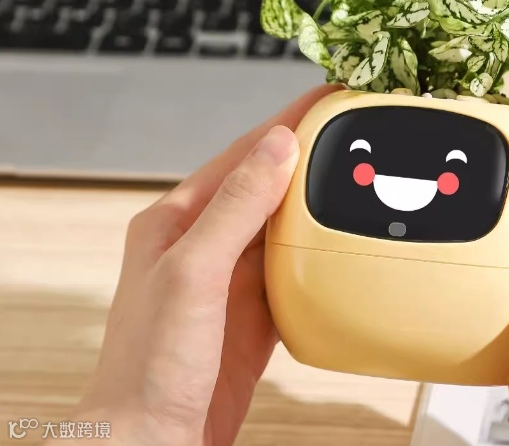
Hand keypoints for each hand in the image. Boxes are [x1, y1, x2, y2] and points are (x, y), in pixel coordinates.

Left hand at [63, 84, 341, 445]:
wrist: (153, 441)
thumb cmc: (149, 365)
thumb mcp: (194, 272)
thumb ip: (236, 206)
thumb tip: (277, 146)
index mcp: (177, 221)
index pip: (241, 155)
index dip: (286, 122)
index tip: (327, 98)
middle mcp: (204, 244)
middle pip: (267, 187)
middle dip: (309, 158)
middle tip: (354, 133)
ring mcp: (230, 281)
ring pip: (284, 228)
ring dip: (317, 207)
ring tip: (358, 179)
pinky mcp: (254, 314)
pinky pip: (294, 272)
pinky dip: (319, 256)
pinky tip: (341, 247)